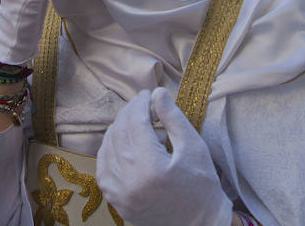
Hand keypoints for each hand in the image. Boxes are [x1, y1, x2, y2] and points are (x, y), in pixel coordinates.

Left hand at [97, 88, 232, 225]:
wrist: (199, 224)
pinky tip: (123, 142)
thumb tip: (157, 93)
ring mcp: (119, 193)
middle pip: (119, 132)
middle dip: (130, 113)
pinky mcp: (116, 201)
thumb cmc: (202, 185)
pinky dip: (109, 150)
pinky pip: (103, 167)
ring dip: (119, 129)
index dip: (140, 103)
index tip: (148, 94)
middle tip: (144, 104)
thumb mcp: (193, 147)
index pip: (135, 123)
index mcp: (150, 167)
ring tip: (136, 121)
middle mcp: (129, 181)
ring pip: (107, 147)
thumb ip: (173, 118)